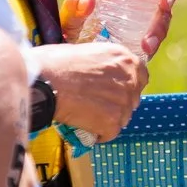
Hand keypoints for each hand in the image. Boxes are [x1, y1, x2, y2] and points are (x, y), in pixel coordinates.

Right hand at [30, 40, 149, 142]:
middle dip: (118, 104)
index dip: (129, 85)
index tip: (117, 91)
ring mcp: (123, 101)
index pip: (141, 76)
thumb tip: (100, 73)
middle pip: (133, 98)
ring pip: (123, 117)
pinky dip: (100, 134)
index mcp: (125, 58)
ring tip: (88, 117)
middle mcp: (129, 79)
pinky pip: (110, 133)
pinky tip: (87, 129)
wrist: (45, 82)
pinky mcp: (113, 121)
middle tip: (99, 106)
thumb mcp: (88, 52)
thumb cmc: (56, 63)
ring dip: (109, 120)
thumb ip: (103, 64)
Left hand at [61, 0, 179, 59]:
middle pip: (163, 6)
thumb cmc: (70, 30)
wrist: (69, 59)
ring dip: (158, 34)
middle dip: (162, 20)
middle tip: (151, 32)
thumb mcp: (70, 18)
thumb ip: (74, 8)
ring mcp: (143, 25)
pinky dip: (153, 46)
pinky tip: (145, 53)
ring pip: (162, 25)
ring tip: (147, 47)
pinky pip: (154, 42)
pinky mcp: (141, 44)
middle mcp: (140, 4)